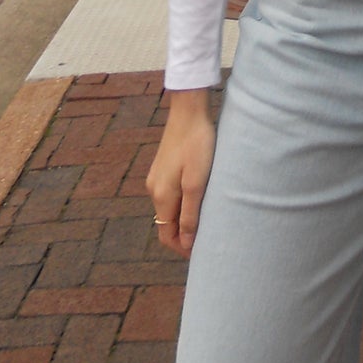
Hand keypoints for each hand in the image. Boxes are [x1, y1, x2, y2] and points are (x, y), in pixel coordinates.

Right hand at [146, 90, 214, 258]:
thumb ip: (190, 214)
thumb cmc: (197, 145)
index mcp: (161, 196)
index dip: (182, 248)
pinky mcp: (163, 166)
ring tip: (207, 217)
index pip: (166, 236)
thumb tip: (185, 243)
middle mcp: (154, 189)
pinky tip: (199, 196)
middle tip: (208, 236)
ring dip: (184, 218)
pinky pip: (170, 194)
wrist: (188, 110)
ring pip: (169, 208)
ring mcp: (157, 177)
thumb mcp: (197, 183)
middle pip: (167, 223)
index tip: (202, 251)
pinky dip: (182, 203)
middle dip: (184, 235)